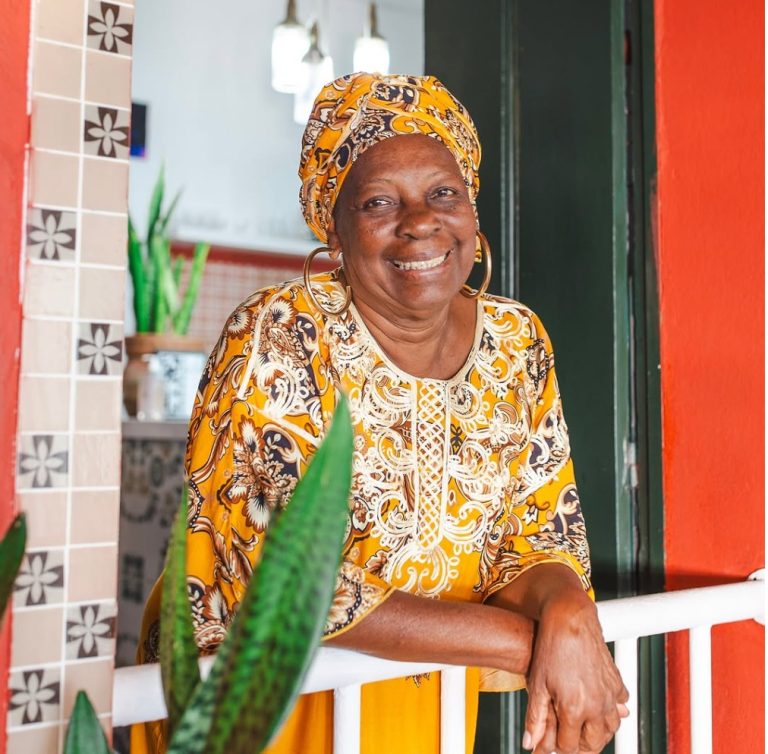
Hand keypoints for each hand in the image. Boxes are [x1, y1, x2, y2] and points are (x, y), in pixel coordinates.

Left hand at [523, 594, 628, 753]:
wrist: (569, 619)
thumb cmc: (551, 647)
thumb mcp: (536, 684)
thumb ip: (535, 718)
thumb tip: (529, 743)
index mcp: (574, 709)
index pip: (569, 746)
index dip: (555, 748)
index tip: (547, 744)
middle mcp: (596, 705)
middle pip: (593, 743)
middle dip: (579, 747)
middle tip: (565, 741)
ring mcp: (609, 694)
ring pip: (610, 729)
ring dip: (597, 733)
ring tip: (582, 730)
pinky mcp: (616, 681)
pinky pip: (620, 706)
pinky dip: (611, 712)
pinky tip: (599, 707)